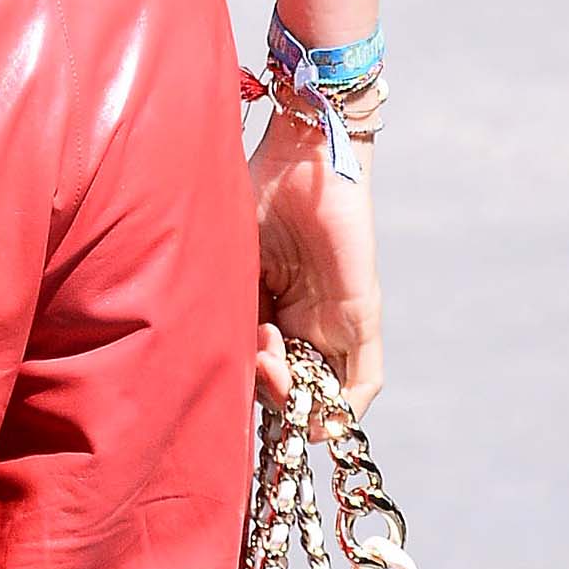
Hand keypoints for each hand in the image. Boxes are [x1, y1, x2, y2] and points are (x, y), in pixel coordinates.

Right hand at [246, 114, 383, 432]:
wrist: (301, 154)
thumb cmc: (256, 193)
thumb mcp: (228, 260)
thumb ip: (223, 305)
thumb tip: (205, 354)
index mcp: (266, 309)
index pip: (257, 370)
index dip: (243, 381)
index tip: (223, 364)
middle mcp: (302, 323)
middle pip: (290, 389)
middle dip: (268, 393)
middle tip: (254, 361)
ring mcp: (334, 323)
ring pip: (321, 392)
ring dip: (296, 400)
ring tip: (273, 367)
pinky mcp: (361, 317)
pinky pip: (363, 380)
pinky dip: (342, 409)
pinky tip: (315, 413)